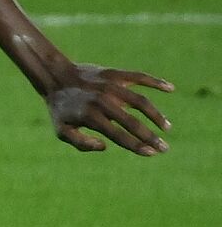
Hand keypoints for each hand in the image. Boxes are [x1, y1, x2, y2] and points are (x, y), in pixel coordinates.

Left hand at [46, 64, 172, 154]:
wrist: (56, 77)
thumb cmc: (61, 109)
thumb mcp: (62, 131)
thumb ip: (81, 143)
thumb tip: (105, 146)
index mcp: (90, 116)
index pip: (118, 135)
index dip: (136, 145)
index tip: (151, 153)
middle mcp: (102, 101)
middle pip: (132, 122)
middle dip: (150, 137)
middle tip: (165, 148)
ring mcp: (110, 86)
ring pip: (140, 101)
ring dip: (156, 115)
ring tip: (166, 127)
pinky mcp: (115, 74)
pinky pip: (139, 77)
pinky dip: (156, 82)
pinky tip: (171, 89)